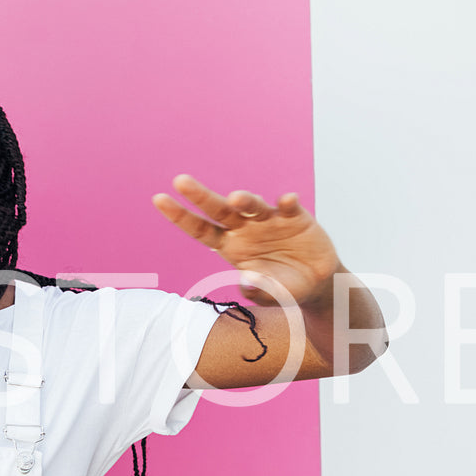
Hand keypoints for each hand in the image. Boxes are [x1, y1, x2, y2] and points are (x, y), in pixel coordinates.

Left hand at [152, 174, 338, 305]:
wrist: (316, 283)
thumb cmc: (283, 287)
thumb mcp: (269, 294)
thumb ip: (258, 290)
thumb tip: (247, 282)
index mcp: (230, 245)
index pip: (200, 229)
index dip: (180, 216)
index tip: (159, 198)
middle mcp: (245, 229)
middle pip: (219, 210)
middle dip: (200, 195)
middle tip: (180, 181)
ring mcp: (269, 221)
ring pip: (253, 206)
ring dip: (246, 200)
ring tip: (236, 198)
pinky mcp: (295, 218)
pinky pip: (289, 208)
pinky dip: (287, 203)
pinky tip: (287, 201)